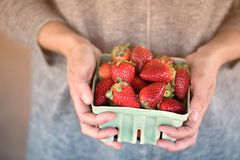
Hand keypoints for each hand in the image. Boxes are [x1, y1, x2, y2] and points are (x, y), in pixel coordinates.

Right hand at [38, 21, 121, 149]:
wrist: (84, 49)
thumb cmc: (79, 58)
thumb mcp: (79, 69)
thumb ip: (80, 84)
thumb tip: (87, 101)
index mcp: (79, 99)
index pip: (86, 119)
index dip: (98, 122)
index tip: (112, 116)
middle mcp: (87, 103)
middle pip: (91, 126)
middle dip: (103, 134)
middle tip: (118, 136)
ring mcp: (95, 100)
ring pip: (100, 121)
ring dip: (109, 132)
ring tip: (123, 138)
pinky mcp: (103, 94)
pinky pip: (109, 108)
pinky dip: (116, 116)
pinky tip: (127, 119)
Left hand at [156, 47, 221, 151]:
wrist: (201, 59)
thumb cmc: (204, 71)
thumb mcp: (202, 84)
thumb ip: (199, 101)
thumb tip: (194, 118)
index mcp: (198, 112)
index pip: (189, 131)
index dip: (176, 133)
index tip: (161, 127)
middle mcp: (191, 114)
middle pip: (184, 136)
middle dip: (171, 143)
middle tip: (156, 141)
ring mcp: (184, 109)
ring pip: (177, 127)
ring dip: (166, 134)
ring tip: (152, 135)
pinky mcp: (177, 102)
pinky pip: (170, 113)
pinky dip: (162, 118)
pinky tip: (150, 116)